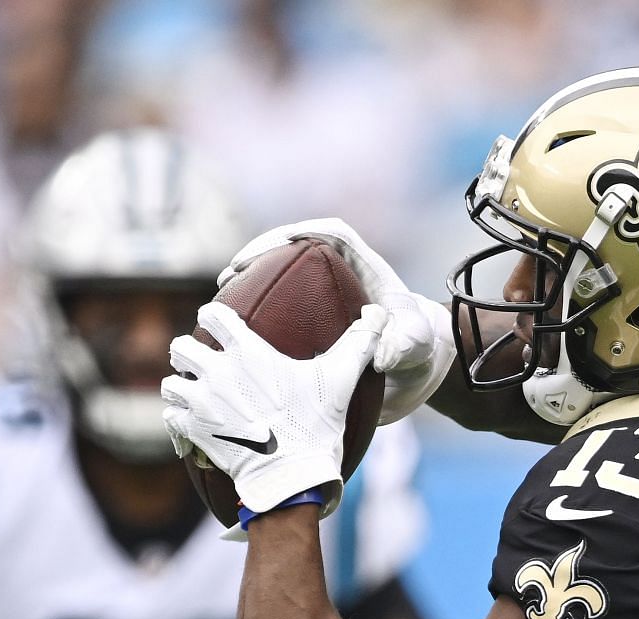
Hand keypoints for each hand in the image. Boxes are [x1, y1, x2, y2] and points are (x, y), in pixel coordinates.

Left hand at [162, 300, 382, 513]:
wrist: (292, 476)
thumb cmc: (316, 426)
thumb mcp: (341, 381)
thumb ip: (358, 343)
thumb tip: (379, 312)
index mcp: (247, 353)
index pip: (212, 316)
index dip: (214, 318)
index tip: (221, 325)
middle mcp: (218, 373)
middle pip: (180, 347)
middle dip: (191, 353)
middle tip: (207, 364)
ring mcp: (202, 404)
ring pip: (172, 384)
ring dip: (182, 387)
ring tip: (198, 394)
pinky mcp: (195, 432)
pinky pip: (172, 416)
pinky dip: (180, 419)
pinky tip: (195, 422)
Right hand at [218, 218, 454, 423]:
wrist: (414, 365)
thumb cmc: (416, 344)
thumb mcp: (415, 343)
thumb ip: (403, 343)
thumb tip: (381, 354)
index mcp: (362, 261)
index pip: (328, 233)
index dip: (295, 233)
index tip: (269, 248)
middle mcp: (337, 270)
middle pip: (293, 247)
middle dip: (259, 253)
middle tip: (232, 273)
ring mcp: (321, 289)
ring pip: (280, 273)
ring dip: (250, 280)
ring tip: (222, 295)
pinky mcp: (311, 310)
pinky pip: (279, 300)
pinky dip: (256, 308)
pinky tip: (235, 325)